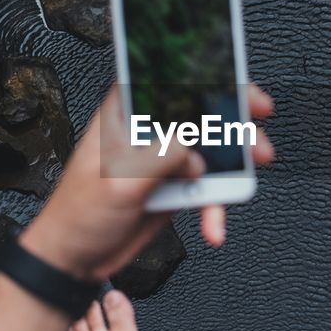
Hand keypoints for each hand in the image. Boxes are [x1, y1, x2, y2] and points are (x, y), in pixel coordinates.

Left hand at [18, 84, 274, 280]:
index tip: (231, 76)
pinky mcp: (175, 186)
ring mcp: (164, 159)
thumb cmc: (77, 214)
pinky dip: (216, 205)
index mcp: (125, 116)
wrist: (76, 260)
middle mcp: (148, 132)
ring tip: (245, 178)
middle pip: (201, 110)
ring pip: (212, 149)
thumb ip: (160, 156)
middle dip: (235, 116)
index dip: (202, 70)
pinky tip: (214, 223)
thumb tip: (193, 148)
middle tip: (255, 126)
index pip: (167, 79)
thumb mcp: (119, 181)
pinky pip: (208, 188)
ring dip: (234, 165)